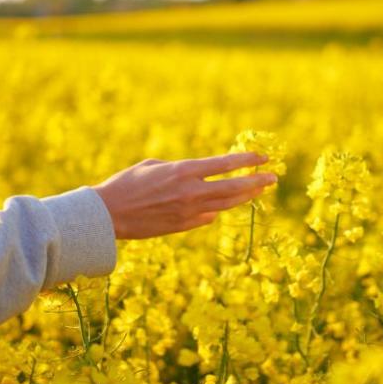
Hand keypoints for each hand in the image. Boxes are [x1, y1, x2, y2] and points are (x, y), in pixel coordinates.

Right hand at [92, 152, 276, 239]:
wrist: (109, 215)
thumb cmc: (126, 184)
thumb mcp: (154, 166)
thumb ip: (181, 171)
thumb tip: (199, 180)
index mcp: (183, 170)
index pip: (224, 164)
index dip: (246, 160)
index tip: (263, 157)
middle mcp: (191, 191)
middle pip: (233, 187)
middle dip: (256, 181)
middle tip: (273, 178)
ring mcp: (189, 211)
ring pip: (226, 204)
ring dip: (245, 197)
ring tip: (260, 191)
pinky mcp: (183, 226)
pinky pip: (209, 217)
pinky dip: (219, 209)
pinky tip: (226, 205)